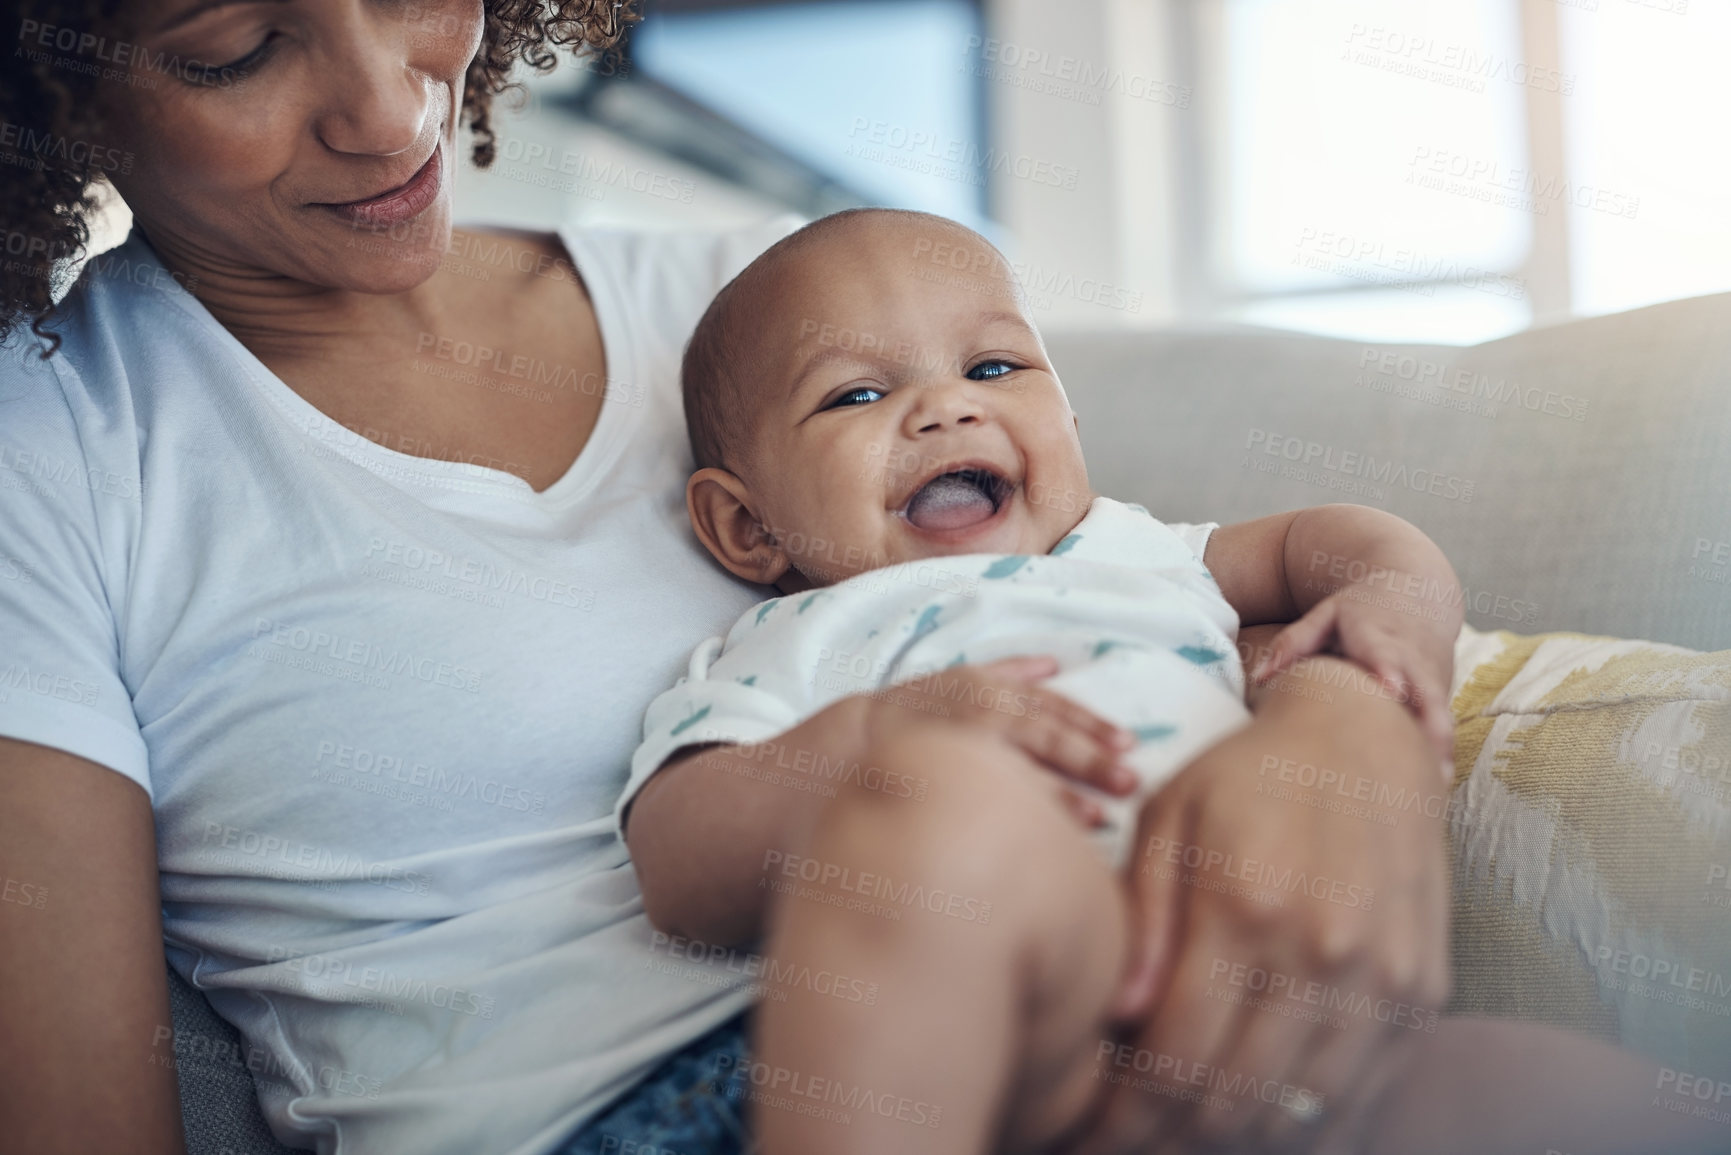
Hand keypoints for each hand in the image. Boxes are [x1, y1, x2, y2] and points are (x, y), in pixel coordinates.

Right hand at [861, 655, 1139, 826]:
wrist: (855, 737)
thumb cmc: (919, 709)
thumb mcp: (961, 676)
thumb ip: (1010, 671)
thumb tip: (1052, 665)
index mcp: (990, 689)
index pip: (1051, 706)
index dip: (1091, 724)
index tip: (1126, 744)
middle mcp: (978, 713)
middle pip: (1044, 736)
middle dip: (1089, 759)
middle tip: (1130, 782)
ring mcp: (959, 748)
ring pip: (1018, 769)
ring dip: (1061, 793)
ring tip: (1099, 817)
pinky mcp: (941, 779)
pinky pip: (985, 798)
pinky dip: (1017, 812)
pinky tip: (1044, 834)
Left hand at [1073, 650, 1450, 1154]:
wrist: (1366, 741)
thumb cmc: (1245, 778)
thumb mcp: (1169, 819)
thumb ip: (1144, 920)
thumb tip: (1114, 1019)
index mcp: (1247, 906)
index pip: (1176, 1056)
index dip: (1125, 1114)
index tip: (1087, 1132)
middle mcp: (1325, 952)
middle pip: (1235, 1099)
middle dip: (1168, 1137)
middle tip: (1124, 1142)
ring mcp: (1383, 980)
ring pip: (1299, 1112)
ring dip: (1233, 1140)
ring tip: (1178, 1136)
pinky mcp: (1421, 995)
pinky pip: (1361, 1099)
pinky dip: (1304, 1126)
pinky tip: (1253, 1122)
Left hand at [1249, 585, 1456, 777]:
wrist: (1417, 589)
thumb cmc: (1362, 609)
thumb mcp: (1327, 614)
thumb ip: (1294, 643)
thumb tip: (1259, 679)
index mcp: (1377, 632)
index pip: (1382, 651)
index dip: (1388, 667)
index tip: (1391, 686)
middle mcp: (1411, 656)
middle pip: (1423, 687)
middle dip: (1428, 716)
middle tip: (1427, 750)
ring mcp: (1432, 675)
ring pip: (1438, 710)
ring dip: (1439, 743)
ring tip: (1436, 780)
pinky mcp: (1442, 691)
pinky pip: (1441, 722)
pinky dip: (1440, 750)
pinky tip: (1436, 783)